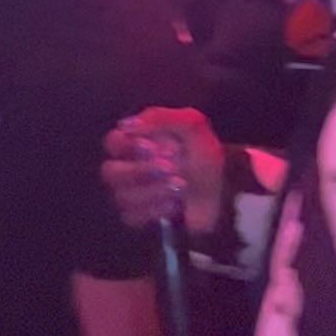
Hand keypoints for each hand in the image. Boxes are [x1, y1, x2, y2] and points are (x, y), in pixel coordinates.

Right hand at [103, 107, 224, 234]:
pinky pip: (132, 216)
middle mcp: (128, 168)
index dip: (128, 145)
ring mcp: (131, 194)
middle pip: (110, 172)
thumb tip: (129, 124)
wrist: (224, 189)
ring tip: (181, 186)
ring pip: (123, 196)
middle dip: (140, 170)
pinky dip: (155, 210)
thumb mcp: (192, 125)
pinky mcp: (140, 217)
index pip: (113, 141)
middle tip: (170, 168)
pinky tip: (175, 204)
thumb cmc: (204, 154)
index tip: (152, 145)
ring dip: (154, 190)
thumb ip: (161, 117)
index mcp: (136, 142)